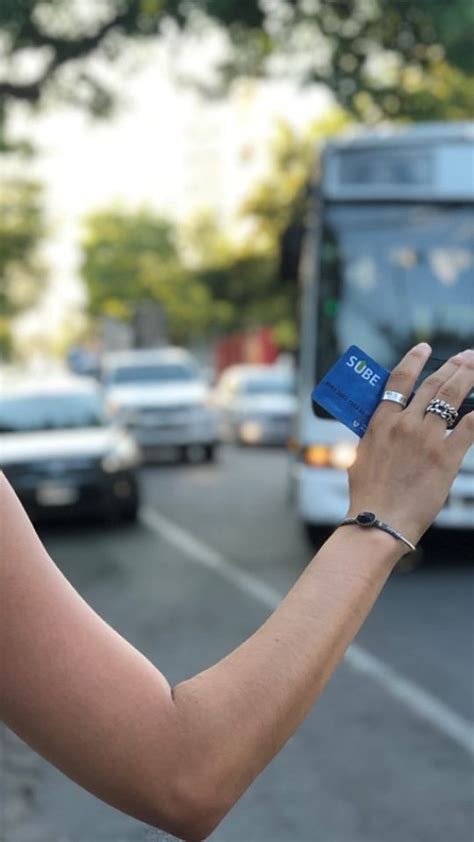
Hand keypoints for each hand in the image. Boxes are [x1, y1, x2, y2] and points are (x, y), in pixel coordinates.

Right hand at [347, 344, 473, 545]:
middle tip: (466, 356)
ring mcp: (426, 439)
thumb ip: (375, 435)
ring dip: (468, 377)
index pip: (399, 380)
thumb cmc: (367, 494)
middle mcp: (404, 424)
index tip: (425, 348)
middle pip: (433, 384)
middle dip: (453, 366)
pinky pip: (469, 426)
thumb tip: (384, 426)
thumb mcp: (361, 456)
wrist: (379, 520)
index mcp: (380, 422)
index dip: (414, 360)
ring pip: (451, 397)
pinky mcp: (445, 457)